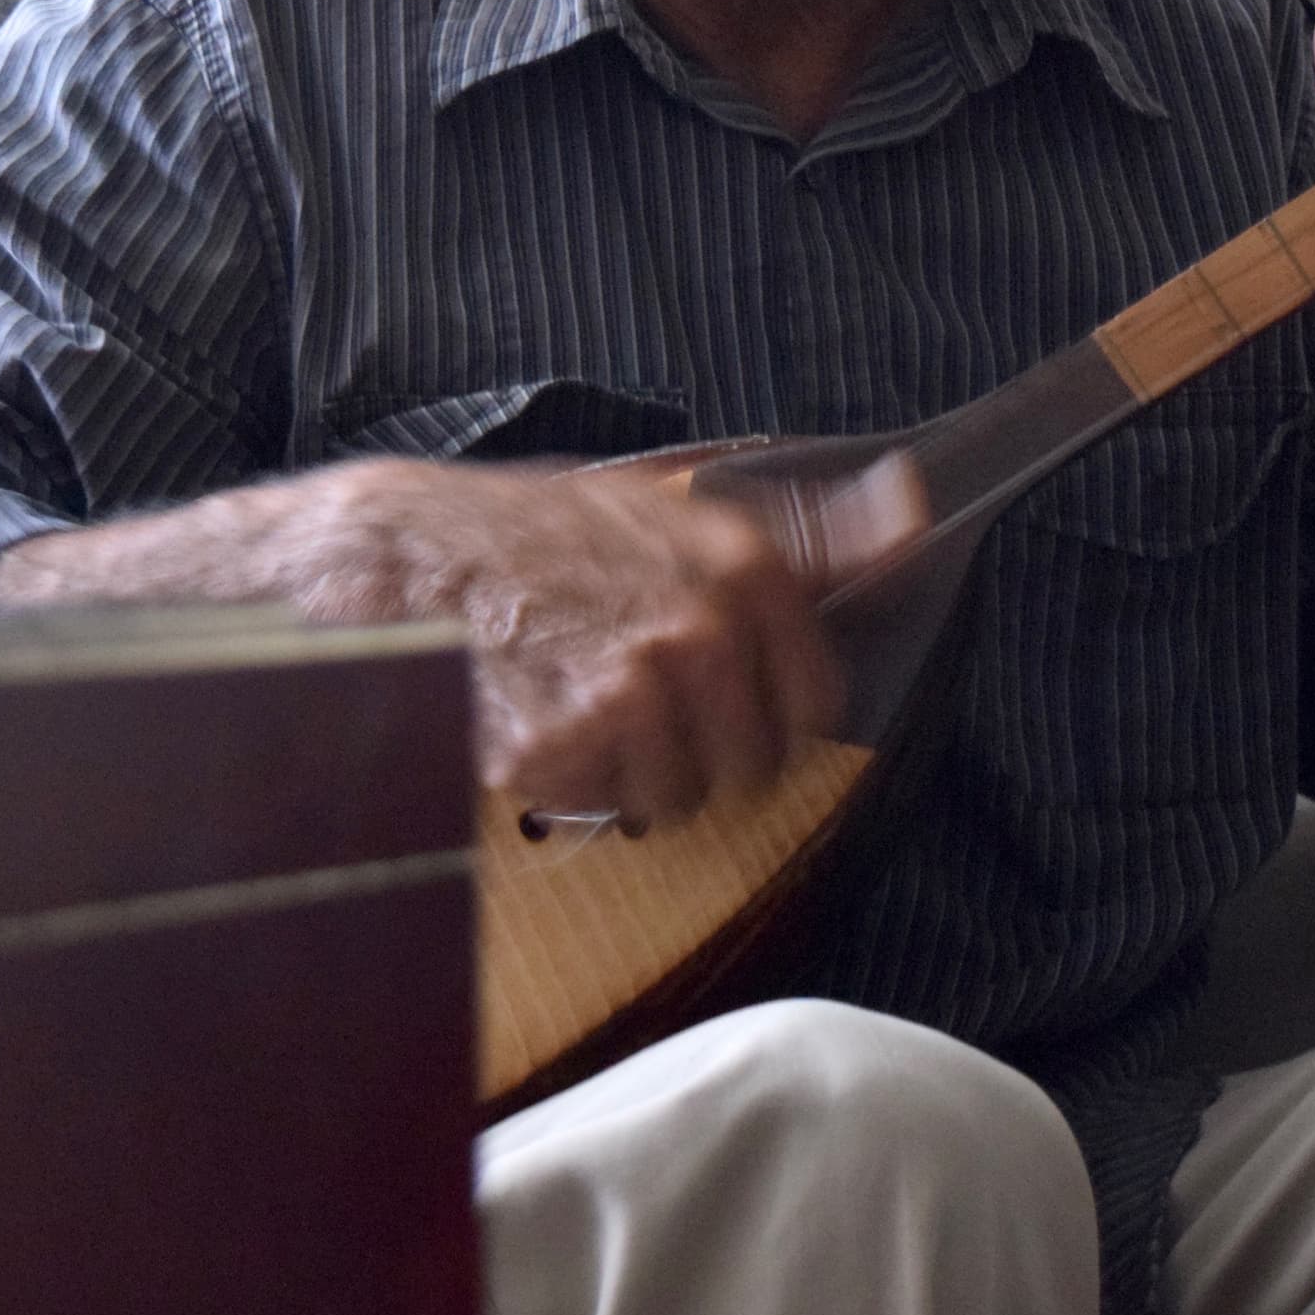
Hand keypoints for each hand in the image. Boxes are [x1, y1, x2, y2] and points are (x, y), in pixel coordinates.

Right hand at [293, 458, 848, 823]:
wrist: (402, 557)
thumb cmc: (539, 533)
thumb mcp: (672, 507)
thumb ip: (804, 527)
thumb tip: (913, 511)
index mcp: (738, 566)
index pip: (814, 704)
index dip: (765, 713)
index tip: (716, 695)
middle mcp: (696, 629)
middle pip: (747, 766)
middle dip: (692, 750)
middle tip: (622, 696)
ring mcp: (627, 693)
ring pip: (672, 799)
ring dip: (626, 776)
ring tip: (573, 707)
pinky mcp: (559, 750)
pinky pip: (595, 808)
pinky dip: (563, 785)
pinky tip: (531, 722)